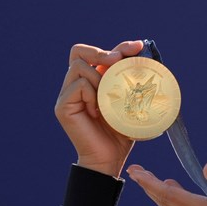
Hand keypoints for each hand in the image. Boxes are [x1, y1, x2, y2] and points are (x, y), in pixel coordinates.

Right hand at [55, 40, 144, 176]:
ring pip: (79, 66)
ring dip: (98, 77)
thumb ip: (130, 82)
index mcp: (91, 80)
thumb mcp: (130, 102)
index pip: (98, 53)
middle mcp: (75, 84)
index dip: (118, 46)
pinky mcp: (62, 106)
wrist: (110, 159)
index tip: (137, 47)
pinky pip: (78, 86)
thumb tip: (144, 56)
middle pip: (78, 51)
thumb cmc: (121, 132)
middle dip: (100, 52)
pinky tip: (99, 112)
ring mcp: (67, 94)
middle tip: (118, 60)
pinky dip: (92, 94)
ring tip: (108, 98)